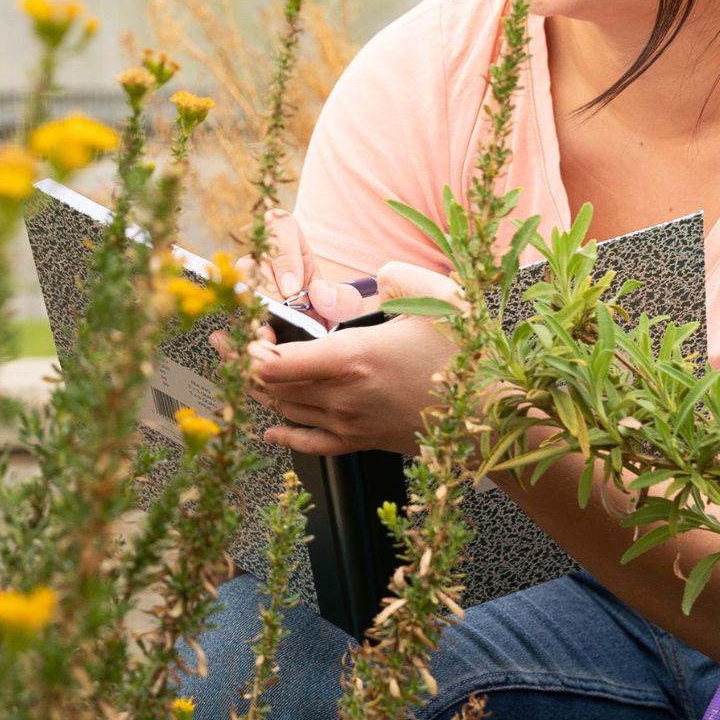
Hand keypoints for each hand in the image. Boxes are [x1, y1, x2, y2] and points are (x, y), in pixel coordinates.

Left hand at [244, 260, 467, 455]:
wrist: (496, 419)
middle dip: (239, 364)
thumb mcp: (436, 298)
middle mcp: (342, 397)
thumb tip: (375, 275)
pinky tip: (271, 428)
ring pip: (285, 411)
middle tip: (223, 342)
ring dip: (257, 391)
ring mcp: (351, 424)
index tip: (238, 329)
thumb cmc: (469, 357)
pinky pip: (311, 444)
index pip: (272, 364)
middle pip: (270, 386)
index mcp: (351, 359)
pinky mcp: (364, 442)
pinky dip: (284, 435)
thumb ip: (395, 276)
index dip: (244, 350)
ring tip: (241, 370)